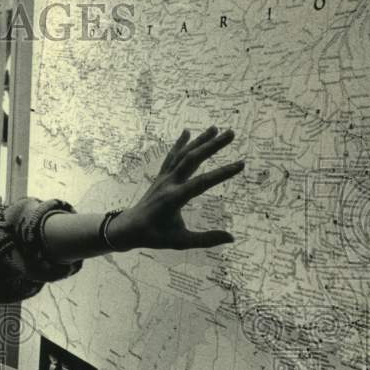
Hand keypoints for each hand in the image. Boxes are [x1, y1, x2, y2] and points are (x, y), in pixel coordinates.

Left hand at [110, 126, 243, 250]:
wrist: (129, 228)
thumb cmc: (154, 236)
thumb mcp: (180, 242)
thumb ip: (206, 239)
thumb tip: (231, 237)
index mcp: (174, 199)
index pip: (201, 183)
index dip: (221, 174)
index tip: (240, 165)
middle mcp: (168, 184)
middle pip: (192, 160)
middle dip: (212, 146)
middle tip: (231, 133)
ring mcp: (163, 178)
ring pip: (182, 155)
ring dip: (199, 141)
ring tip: (215, 128)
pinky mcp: (161, 177)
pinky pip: (171, 157)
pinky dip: (180, 144)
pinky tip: (187, 132)